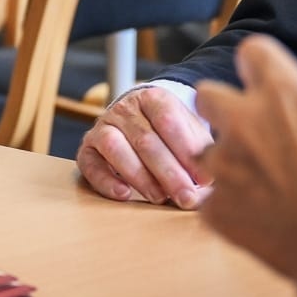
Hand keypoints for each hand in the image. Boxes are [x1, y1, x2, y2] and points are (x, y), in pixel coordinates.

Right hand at [75, 84, 214, 207]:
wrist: (140, 119)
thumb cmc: (172, 132)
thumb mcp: (190, 131)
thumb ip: (200, 152)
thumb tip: (209, 184)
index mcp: (153, 98)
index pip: (168, 120)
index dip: (187, 150)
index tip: (206, 178)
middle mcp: (125, 108)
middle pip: (145, 139)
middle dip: (168, 172)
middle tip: (186, 198)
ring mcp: (103, 126)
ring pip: (115, 147)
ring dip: (139, 176)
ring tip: (159, 198)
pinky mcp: (87, 148)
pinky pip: (89, 164)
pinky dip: (105, 181)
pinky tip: (124, 195)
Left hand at [194, 36, 296, 296]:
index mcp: (283, 95)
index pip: (252, 52)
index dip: (263, 67)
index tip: (272, 83)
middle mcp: (244, 122)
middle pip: (208, 95)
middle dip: (226, 108)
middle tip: (255, 131)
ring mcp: (224, 167)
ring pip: (205, 149)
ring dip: (226, 159)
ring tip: (262, 181)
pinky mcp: (215, 208)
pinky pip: (213, 197)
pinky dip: (232, 205)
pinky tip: (261, 216)